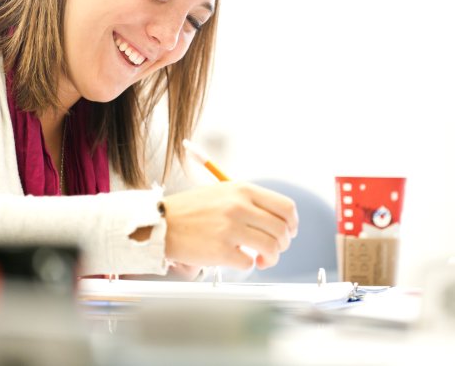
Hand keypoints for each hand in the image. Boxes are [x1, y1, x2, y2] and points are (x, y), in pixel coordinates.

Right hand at [162, 182, 298, 270]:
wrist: (162, 223)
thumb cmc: (193, 210)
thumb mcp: (224, 193)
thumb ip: (251, 202)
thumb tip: (279, 220)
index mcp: (243, 190)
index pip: (286, 207)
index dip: (292, 224)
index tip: (289, 232)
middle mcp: (240, 206)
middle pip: (282, 230)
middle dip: (282, 244)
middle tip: (272, 249)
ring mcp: (231, 229)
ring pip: (271, 248)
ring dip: (270, 258)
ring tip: (259, 259)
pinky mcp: (221, 250)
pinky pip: (249, 263)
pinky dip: (248, 264)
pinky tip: (237, 259)